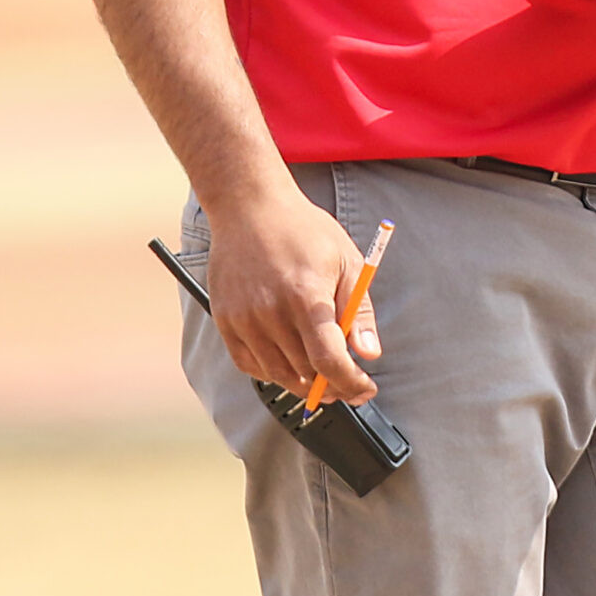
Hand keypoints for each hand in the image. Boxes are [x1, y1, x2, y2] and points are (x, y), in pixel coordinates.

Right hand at [204, 183, 382, 403]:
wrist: (251, 207)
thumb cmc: (304, 231)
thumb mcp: (347, 261)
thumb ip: (358, 311)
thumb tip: (369, 353)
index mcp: (306, 297)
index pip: (330, 361)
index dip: (351, 383)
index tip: (364, 388)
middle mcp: (271, 313)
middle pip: (305, 373)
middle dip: (333, 385)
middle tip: (349, 383)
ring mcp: (244, 319)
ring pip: (278, 374)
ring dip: (303, 381)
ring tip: (322, 373)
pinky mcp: (226, 321)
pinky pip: (250, 364)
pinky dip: (272, 371)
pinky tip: (289, 361)